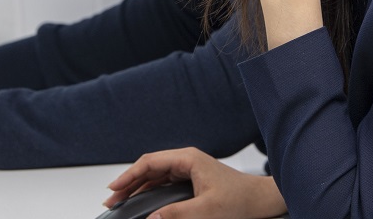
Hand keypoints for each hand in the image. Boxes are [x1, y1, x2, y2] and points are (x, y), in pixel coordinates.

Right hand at [104, 147, 286, 218]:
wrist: (261, 200)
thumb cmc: (241, 200)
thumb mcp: (207, 211)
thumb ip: (177, 214)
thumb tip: (152, 218)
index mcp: (189, 159)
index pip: (150, 162)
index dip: (128, 176)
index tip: (113, 189)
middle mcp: (187, 160)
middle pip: (149, 168)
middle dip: (128, 182)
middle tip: (111, 199)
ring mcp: (189, 169)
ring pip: (155, 175)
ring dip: (137, 187)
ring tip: (120, 201)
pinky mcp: (191, 180)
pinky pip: (163, 182)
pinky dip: (149, 190)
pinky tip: (140, 201)